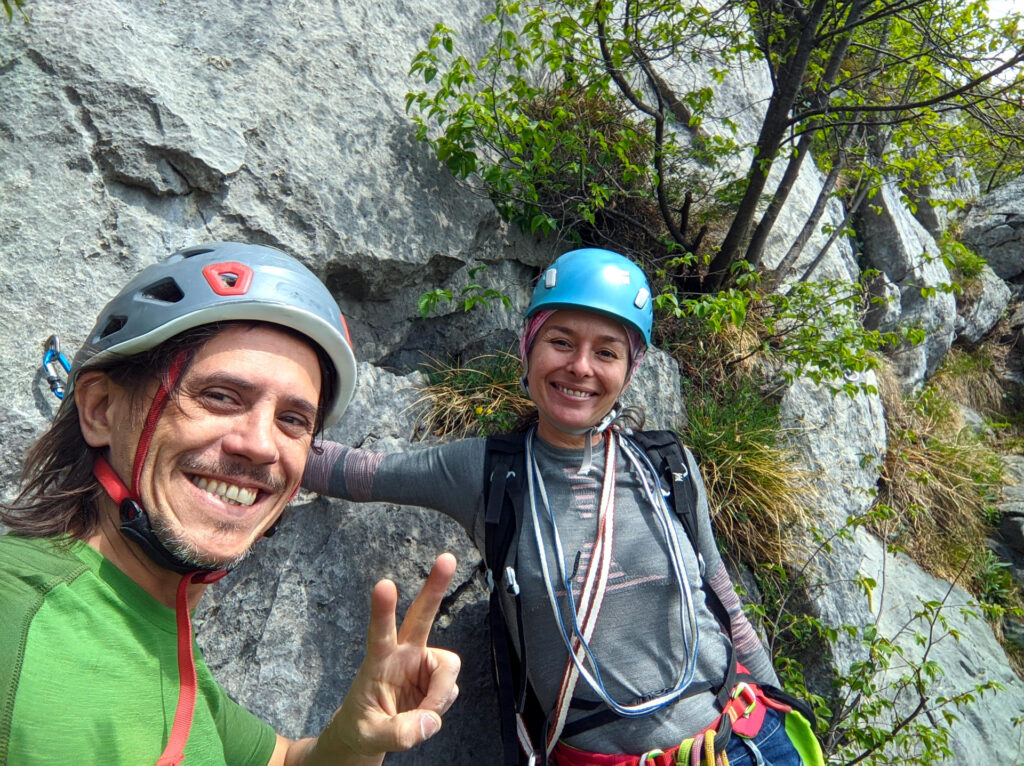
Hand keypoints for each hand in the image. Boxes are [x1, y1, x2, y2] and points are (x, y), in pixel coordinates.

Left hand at [305, 553, 461, 764]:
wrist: (369, 731)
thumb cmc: (362, 726)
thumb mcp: (371, 737)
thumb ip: (400, 733)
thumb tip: (432, 721)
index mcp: (378, 661)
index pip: (379, 633)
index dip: (382, 611)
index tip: (384, 585)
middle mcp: (403, 654)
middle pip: (422, 615)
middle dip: (435, 587)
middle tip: (446, 558)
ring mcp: (422, 662)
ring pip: (449, 665)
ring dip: (441, 692)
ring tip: (422, 715)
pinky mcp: (436, 676)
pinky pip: (451, 689)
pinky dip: (442, 704)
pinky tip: (425, 712)